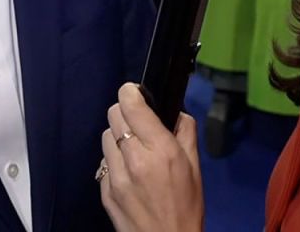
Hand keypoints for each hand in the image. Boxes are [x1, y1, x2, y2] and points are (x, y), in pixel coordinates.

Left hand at [98, 83, 203, 231]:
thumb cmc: (187, 206)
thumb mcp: (195, 168)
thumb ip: (185, 133)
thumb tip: (176, 112)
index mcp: (160, 150)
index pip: (132, 105)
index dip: (130, 92)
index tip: (135, 92)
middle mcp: (134, 159)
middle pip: (113, 115)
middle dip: (124, 112)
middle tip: (137, 121)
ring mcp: (115, 176)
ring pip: (105, 137)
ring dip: (117, 136)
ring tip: (133, 148)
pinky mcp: (104, 191)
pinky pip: (104, 162)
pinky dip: (114, 160)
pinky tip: (128, 171)